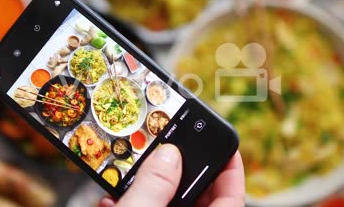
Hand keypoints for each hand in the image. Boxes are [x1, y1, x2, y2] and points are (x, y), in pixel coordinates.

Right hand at [99, 145, 244, 206]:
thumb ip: (154, 188)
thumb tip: (168, 154)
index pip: (231, 197)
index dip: (231, 168)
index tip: (225, 143)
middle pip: (195, 194)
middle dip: (179, 168)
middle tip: (172, 143)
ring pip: (165, 202)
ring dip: (147, 185)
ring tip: (136, 166)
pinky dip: (131, 202)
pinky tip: (112, 197)